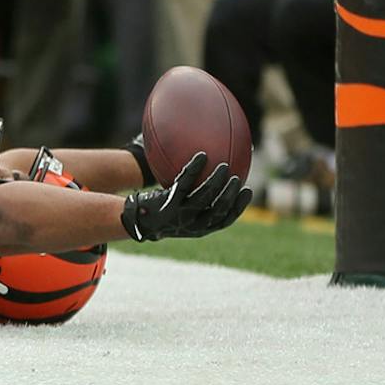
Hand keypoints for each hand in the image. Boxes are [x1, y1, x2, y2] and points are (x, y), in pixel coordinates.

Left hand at [120, 151, 250, 241]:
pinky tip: (201, 156)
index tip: (247, 191)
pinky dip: (195, 169)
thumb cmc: (163, 211)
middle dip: (230, 195)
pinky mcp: (168, 202)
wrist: (137, 219)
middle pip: (218, 211)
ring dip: (216, 181)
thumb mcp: (182, 211)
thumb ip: (198, 199)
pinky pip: (184, 183)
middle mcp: (192, 225)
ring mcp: (180, 214)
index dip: (238, 207)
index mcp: (200, 229)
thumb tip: (216, 176)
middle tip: (238, 178)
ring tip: (224, 166)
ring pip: (204, 197)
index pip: (224, 221)